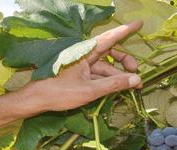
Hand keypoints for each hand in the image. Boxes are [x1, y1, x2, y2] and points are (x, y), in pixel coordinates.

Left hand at [23, 21, 144, 113]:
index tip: (139, 23)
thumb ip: (113, 84)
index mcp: (85, 52)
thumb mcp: (90, 91)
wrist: (37, 99)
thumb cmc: (60, 92)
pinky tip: (118, 89)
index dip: (125, 31)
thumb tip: (136, 79)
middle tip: (137, 72)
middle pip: (110, 52)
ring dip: (118, 74)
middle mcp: (84, 55)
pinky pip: (98, 74)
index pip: (110, 39)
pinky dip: (108, 80)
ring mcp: (82, 65)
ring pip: (105, 66)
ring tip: (133, 86)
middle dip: (125, 60)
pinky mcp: (79, 75)